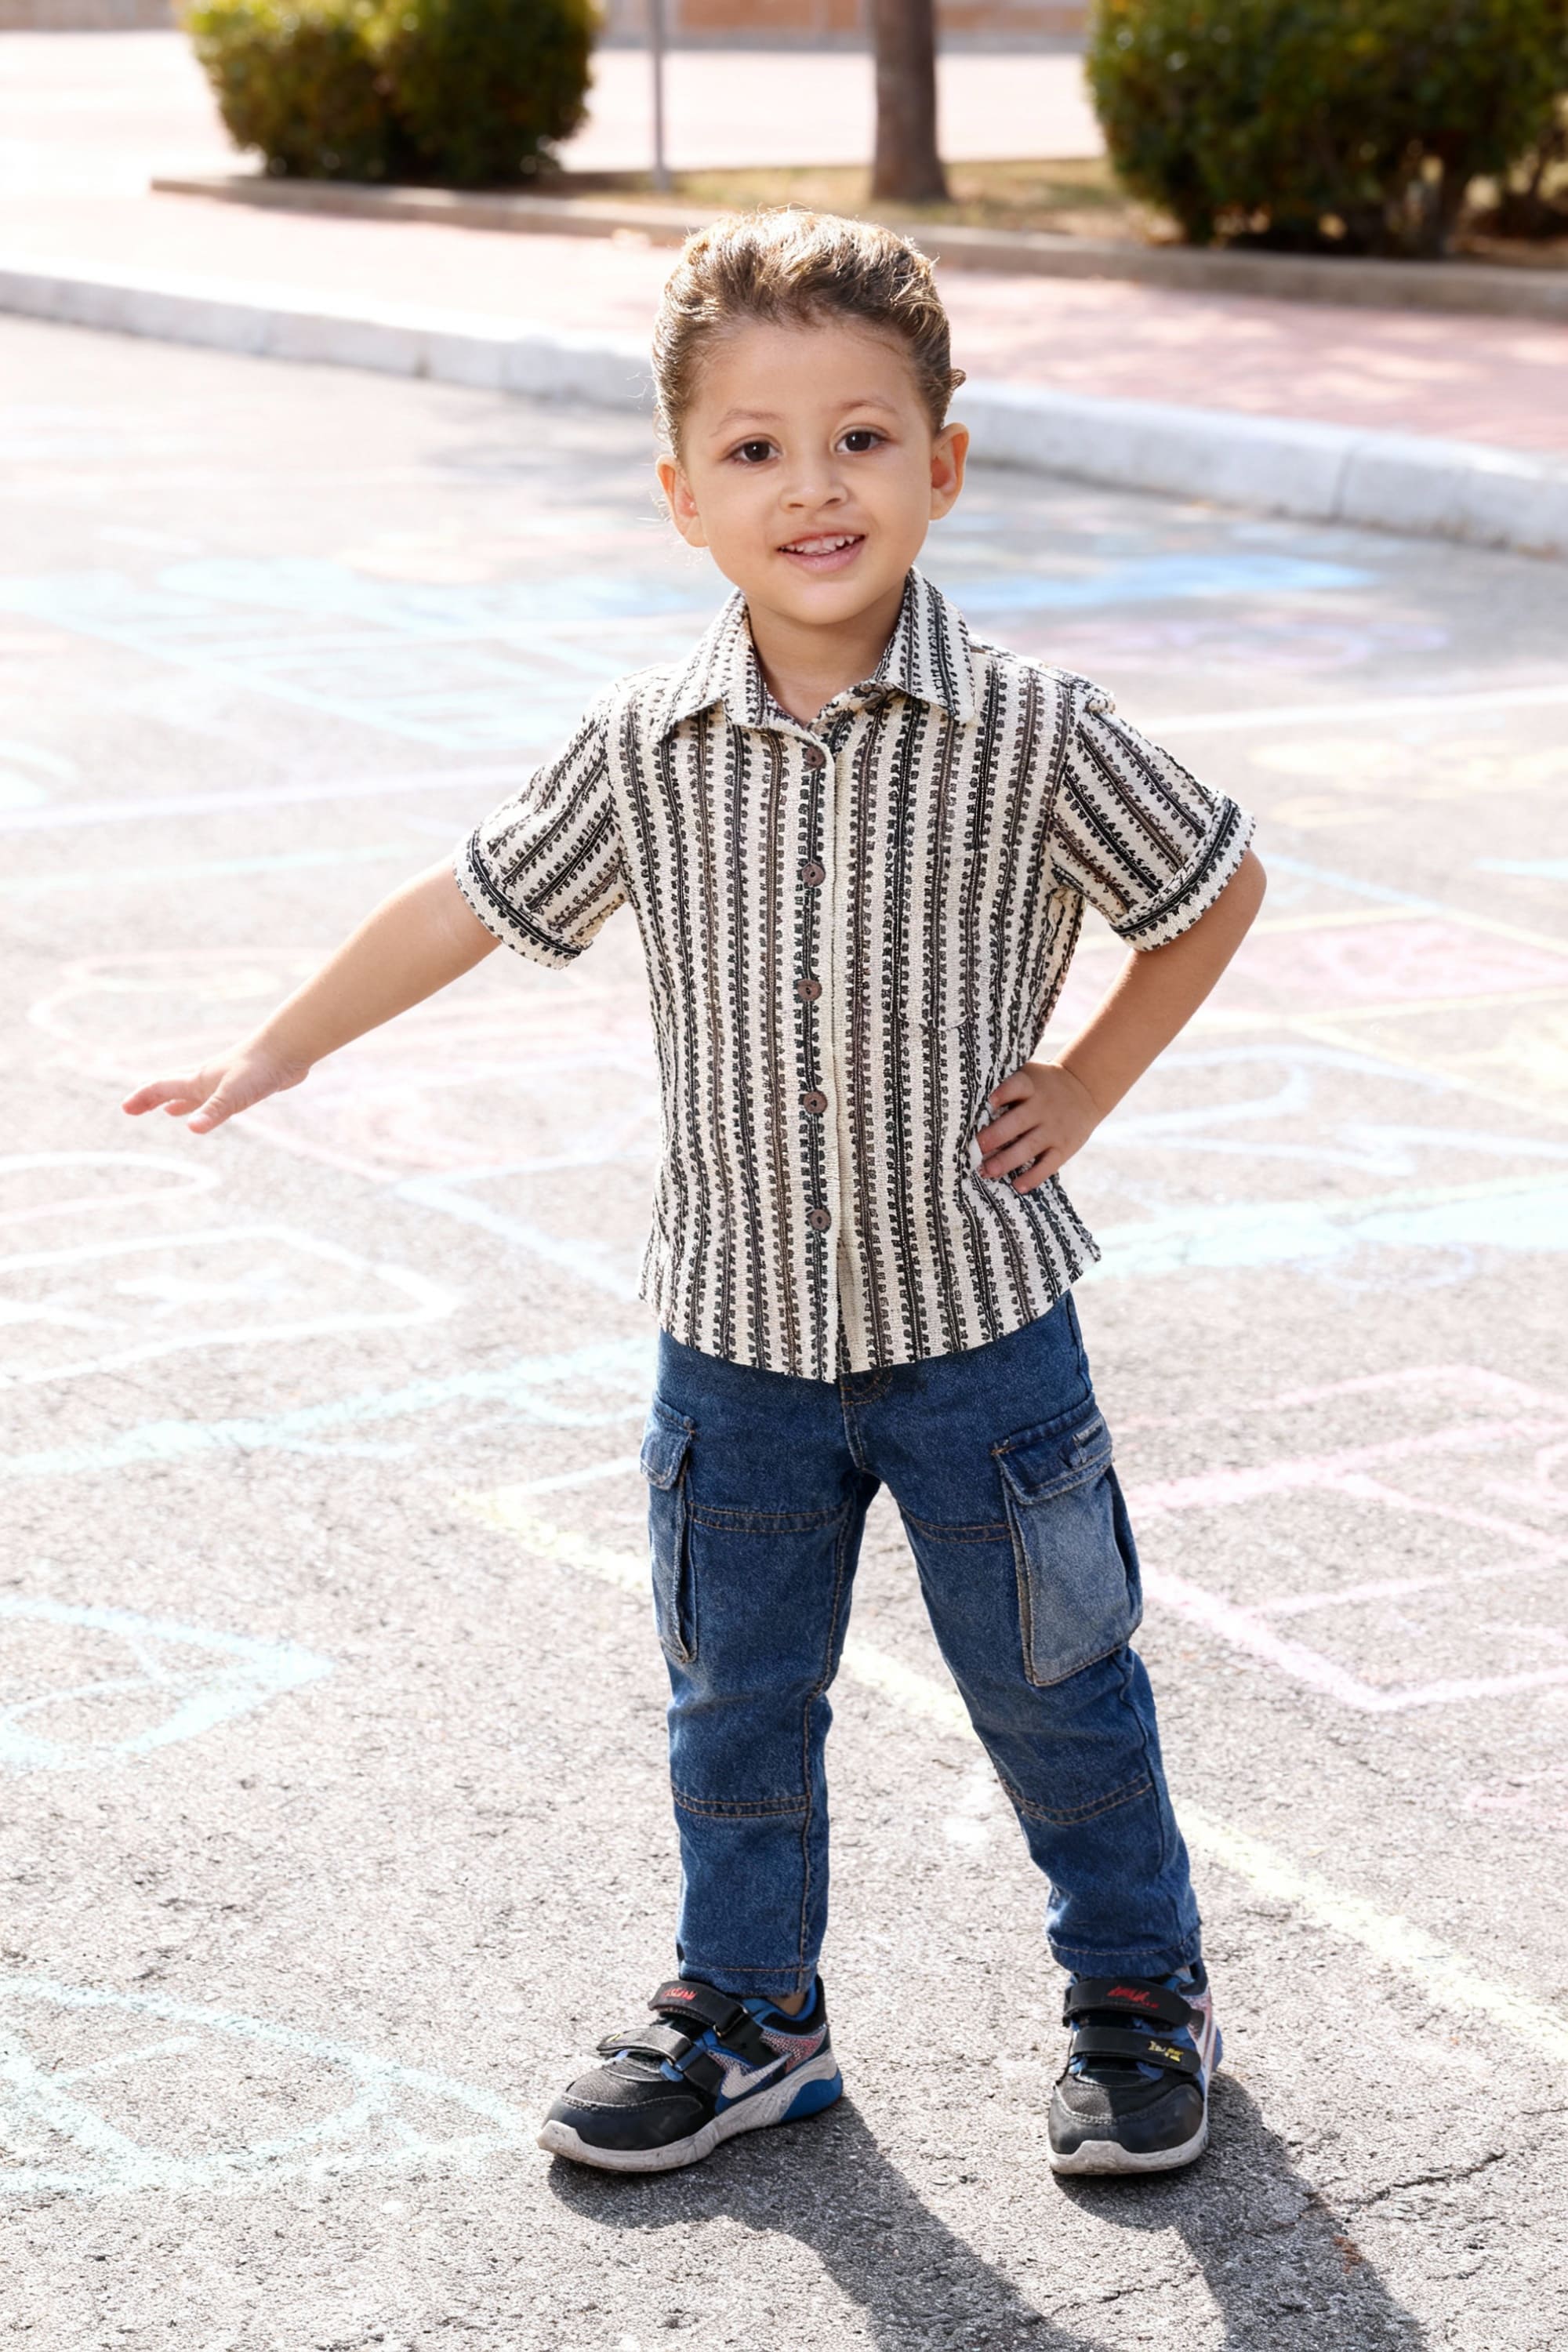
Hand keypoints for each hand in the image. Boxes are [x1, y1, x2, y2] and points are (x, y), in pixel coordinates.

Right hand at [121, 1042, 309, 1135]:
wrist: (288, 1047)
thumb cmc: (260, 1069)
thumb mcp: (233, 1095)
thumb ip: (213, 1112)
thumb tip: (192, 1129)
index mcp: (198, 1080)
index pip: (161, 1088)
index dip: (142, 1098)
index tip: (125, 1109)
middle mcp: (207, 1078)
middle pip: (171, 1088)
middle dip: (152, 1099)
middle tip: (136, 1109)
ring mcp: (225, 1079)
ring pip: (193, 1090)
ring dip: (178, 1101)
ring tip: (169, 1110)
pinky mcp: (243, 1082)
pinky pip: (215, 1093)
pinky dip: (205, 1101)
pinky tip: (214, 1103)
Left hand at [974, 1060, 1102, 1192]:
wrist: (1085, 1090)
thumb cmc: (1043, 1086)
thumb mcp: (1030, 1076)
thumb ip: (1007, 1087)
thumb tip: (970, 1106)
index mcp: (1031, 1086)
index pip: (1017, 1086)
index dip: (1004, 1093)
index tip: (989, 1102)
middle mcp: (1042, 1107)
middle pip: (1018, 1121)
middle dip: (996, 1135)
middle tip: (976, 1147)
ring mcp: (1054, 1129)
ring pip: (1029, 1146)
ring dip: (1007, 1160)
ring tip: (987, 1171)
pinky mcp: (1064, 1148)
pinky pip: (1048, 1165)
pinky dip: (1033, 1177)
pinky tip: (1017, 1185)